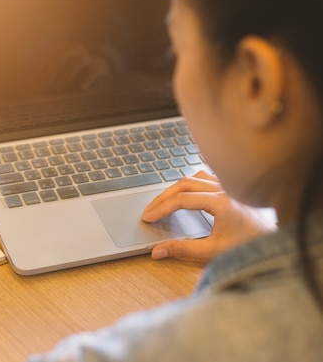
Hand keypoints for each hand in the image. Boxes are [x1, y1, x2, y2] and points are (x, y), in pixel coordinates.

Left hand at [30, 42, 109, 92]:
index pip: (48, 60)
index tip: (32, 87)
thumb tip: (26, 85)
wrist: (100, 66)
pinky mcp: (99, 66)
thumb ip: (45, 76)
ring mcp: (88, 56)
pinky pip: (93, 71)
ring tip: (57, 90)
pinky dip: (86, 79)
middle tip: (41, 89)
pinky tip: (80, 88)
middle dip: (49, 75)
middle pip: (60, 59)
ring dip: (66, 76)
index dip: (39, 73)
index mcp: (62, 48)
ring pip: (77, 62)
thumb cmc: (74, 72)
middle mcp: (75, 49)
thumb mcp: (59, 71)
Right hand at [141, 171, 275, 260]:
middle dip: (163, 197)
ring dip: (176, 187)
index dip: (161, 208)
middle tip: (150, 210)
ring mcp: (230, 187)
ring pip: (195, 177)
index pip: (181, 200)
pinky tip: (189, 187)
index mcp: (220, 202)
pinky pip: (208, 176)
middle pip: (183, 184)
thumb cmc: (251, 246)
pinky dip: (193, 181)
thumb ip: (183, 250)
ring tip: (164, 200)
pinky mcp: (234, 189)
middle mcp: (224, 189)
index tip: (148, 217)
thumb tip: (158, 251)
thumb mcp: (214, 251)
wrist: (279, 243)